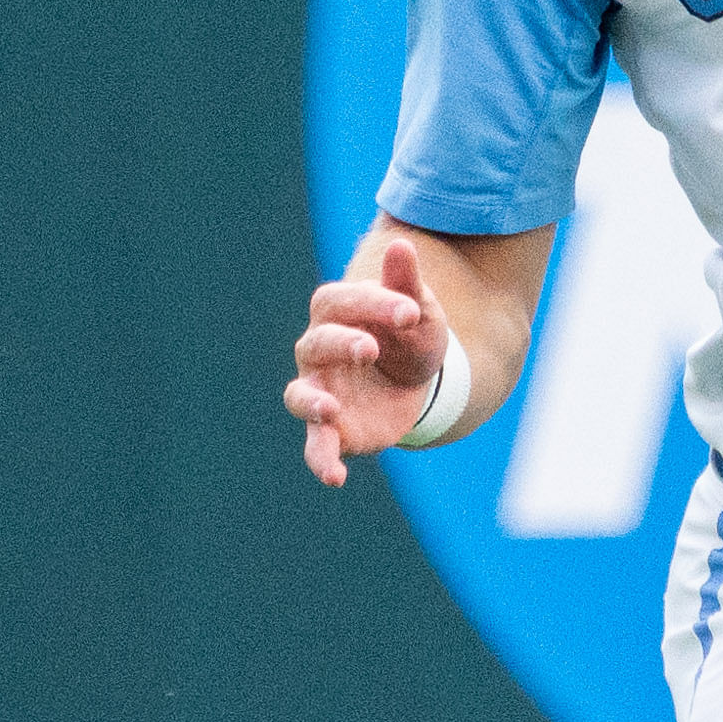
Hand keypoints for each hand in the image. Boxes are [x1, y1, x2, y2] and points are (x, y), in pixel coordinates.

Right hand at [287, 239, 453, 487]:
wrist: (423, 376)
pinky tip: (335, 478)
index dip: (373, 305)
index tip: (411, 312)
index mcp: (337, 311)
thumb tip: (403, 244)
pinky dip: (320, 461)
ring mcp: (320, 390)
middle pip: (316, 344)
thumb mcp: (419, 308)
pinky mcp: (332, 428)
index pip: (342, 302)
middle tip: (370, 349)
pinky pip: (316, 445)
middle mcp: (318, 350)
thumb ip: (407, 282)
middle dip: (341, 345)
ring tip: (330, 409)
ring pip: (299, 395)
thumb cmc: (411, 333)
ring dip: (312, 402)